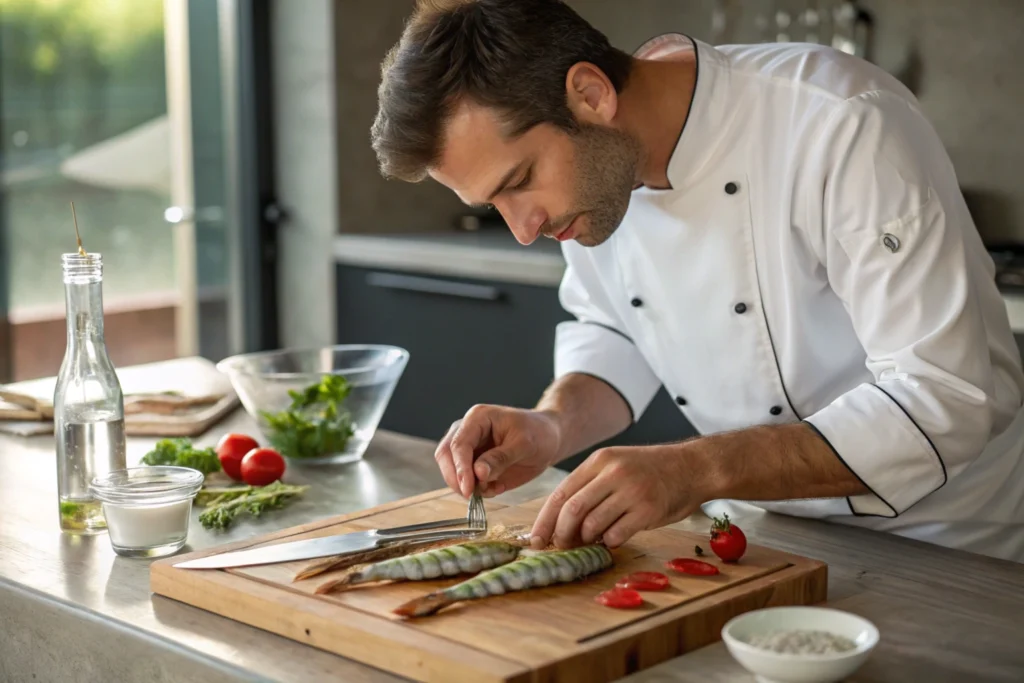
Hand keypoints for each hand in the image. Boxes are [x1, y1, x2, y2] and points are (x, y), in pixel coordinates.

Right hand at [434, 404, 561, 497]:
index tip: (468, 489)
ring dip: (466, 486)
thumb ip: (500, 458)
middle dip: (456, 478)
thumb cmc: (538, 433)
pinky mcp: (473, 464)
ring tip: (493, 488)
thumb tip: (477, 473)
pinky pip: (466, 481)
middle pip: (445, 456)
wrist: (548, 439)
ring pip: (451, 470)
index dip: (460, 468)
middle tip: (473, 495)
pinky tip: (497, 487)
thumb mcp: (524, 444)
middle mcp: (467, 431)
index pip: (459, 444)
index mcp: (478, 418)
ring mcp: (468, 448)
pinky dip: (477, 490)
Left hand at [529, 443, 705, 549]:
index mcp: (600, 461)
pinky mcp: (649, 510)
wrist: (693, 467)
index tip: (537, 539)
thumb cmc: (651, 471)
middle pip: (573, 510)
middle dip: (561, 534)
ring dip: (587, 540)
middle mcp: (614, 473)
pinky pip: (617, 534)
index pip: (562, 493)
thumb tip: (560, 521)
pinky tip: (614, 538)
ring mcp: (632, 491)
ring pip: (593, 524)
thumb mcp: (616, 465)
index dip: (545, 519)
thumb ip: (591, 486)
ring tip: (592, 540)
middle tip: (561, 546)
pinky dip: (609, 542)